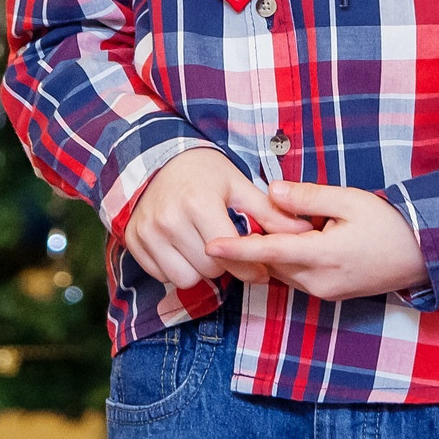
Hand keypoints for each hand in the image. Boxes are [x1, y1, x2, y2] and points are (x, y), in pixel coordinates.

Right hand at [121, 147, 310, 289]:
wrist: (158, 159)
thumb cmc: (204, 172)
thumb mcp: (238, 186)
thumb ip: (269, 213)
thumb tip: (305, 231)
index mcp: (199, 203)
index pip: (230, 255)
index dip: (249, 264)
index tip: (259, 266)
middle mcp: (170, 219)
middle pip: (209, 270)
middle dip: (224, 265)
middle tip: (227, 248)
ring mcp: (148, 231)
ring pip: (185, 278)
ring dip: (199, 271)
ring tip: (204, 248)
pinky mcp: (134, 241)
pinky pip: (162, 275)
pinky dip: (175, 268)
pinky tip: (183, 248)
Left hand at [203, 179, 427, 301]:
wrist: (422, 254)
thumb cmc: (388, 223)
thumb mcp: (349, 200)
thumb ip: (307, 197)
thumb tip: (272, 192)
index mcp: (323, 256)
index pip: (269, 253)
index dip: (237, 248)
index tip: (210, 246)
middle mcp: (319, 281)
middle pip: (272, 262)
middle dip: (258, 241)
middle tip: (256, 214)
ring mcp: (324, 292)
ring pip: (283, 271)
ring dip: (276, 251)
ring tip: (285, 224)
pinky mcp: (329, 294)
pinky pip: (297, 277)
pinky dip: (290, 259)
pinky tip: (301, 238)